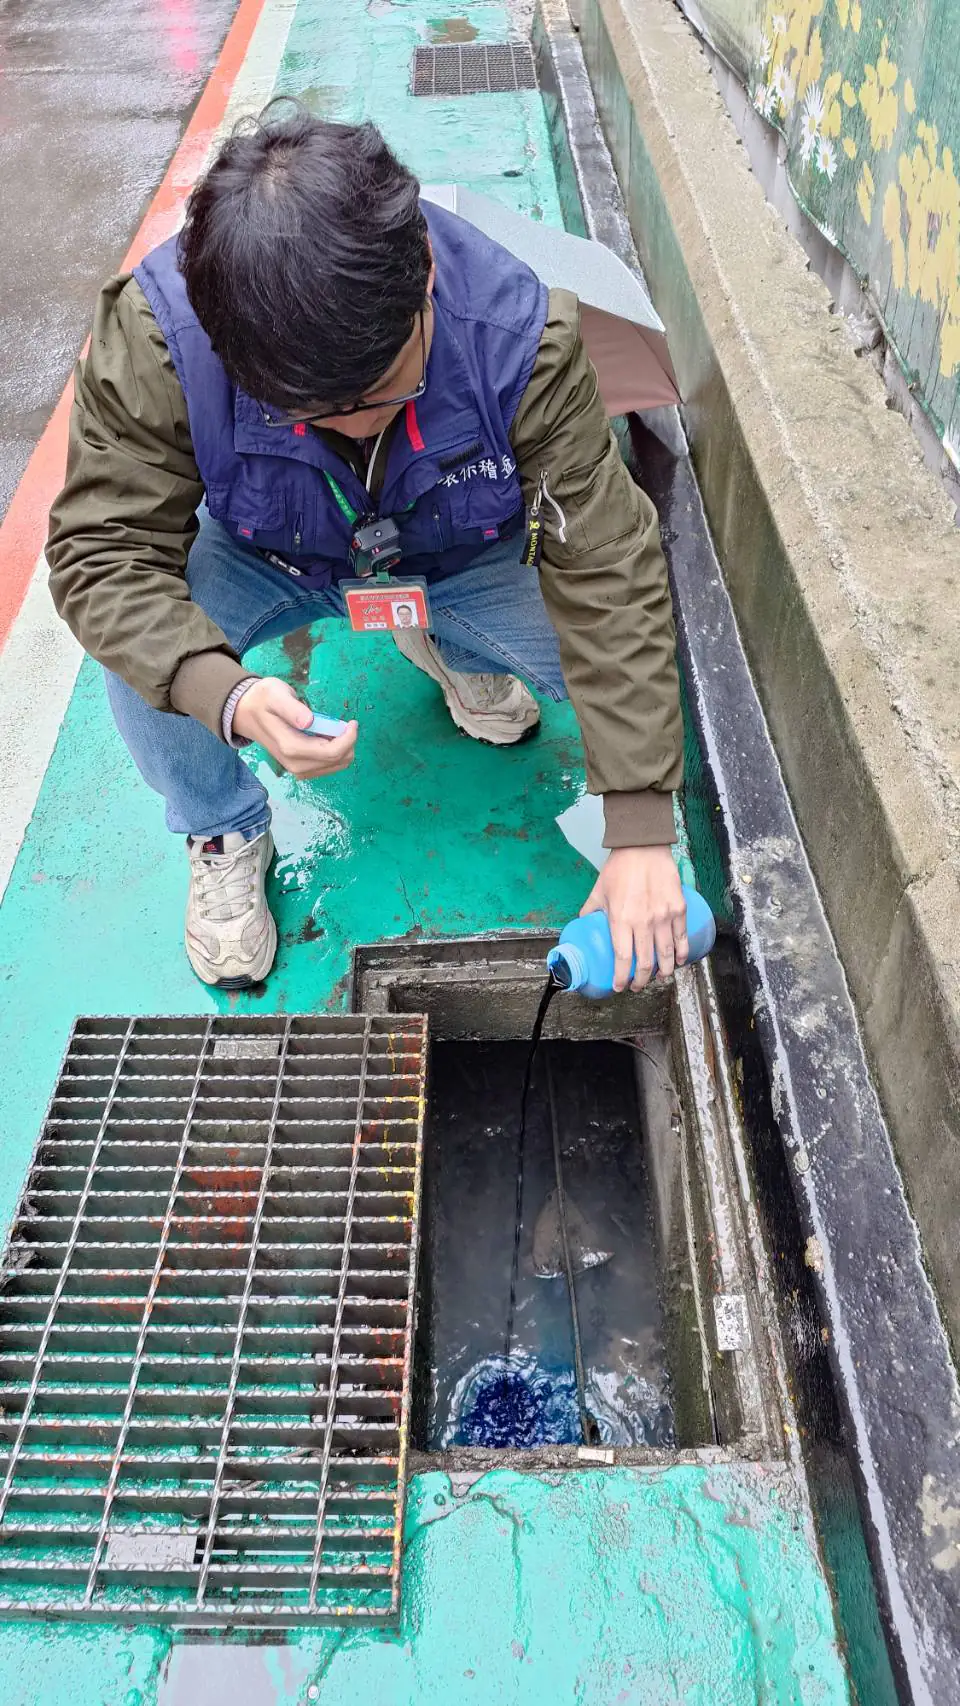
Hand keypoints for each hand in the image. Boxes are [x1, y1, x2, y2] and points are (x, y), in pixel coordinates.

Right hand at [233, 678, 357, 779]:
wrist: (246, 713)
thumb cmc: (263, 699)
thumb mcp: (275, 695)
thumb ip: (291, 708)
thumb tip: (309, 721)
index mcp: (290, 747)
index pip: (331, 752)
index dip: (348, 739)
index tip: (351, 722)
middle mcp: (295, 764)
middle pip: (336, 761)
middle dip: (348, 743)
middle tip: (345, 724)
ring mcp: (297, 769)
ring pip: (335, 767)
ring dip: (344, 749)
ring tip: (337, 729)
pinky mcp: (300, 768)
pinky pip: (327, 767)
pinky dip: (336, 754)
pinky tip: (329, 738)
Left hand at [581, 845, 687, 991]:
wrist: (643, 845)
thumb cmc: (619, 866)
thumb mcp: (599, 890)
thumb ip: (591, 910)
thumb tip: (584, 923)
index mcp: (620, 920)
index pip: (622, 960)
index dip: (621, 978)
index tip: (619, 986)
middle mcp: (643, 922)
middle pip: (645, 963)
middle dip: (641, 981)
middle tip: (638, 986)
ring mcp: (664, 916)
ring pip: (667, 955)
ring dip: (664, 972)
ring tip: (659, 978)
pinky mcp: (679, 908)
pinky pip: (682, 937)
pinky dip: (681, 953)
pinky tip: (678, 961)